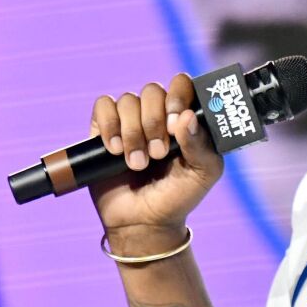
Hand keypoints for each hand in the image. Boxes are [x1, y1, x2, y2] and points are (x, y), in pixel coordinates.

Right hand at [88, 73, 223, 252]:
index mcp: (185, 117)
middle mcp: (158, 113)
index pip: (182, 84)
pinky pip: (103, 107)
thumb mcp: (204, 172)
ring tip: (138, 163)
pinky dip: (109, 127)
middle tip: (158, 153)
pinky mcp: (104, 130)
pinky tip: (115, 151)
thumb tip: (187, 116)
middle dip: (154, 122)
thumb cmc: (179, 195)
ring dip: (132, 133)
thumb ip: (201, 144)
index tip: (176, 124)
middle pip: (152, 90)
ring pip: (127, 100)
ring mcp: (131, 120)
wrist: (144, 222)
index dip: (177, 96)